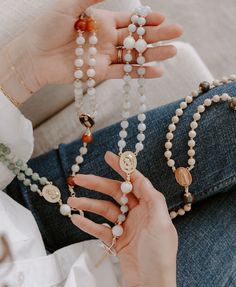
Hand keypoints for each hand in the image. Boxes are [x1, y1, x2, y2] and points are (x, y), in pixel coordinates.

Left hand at [6, 0, 182, 91]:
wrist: (34, 56)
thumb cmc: (47, 27)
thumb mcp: (70, 5)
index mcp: (102, 20)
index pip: (130, 20)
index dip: (147, 19)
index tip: (163, 17)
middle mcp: (107, 38)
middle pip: (137, 37)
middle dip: (157, 35)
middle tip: (177, 33)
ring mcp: (104, 56)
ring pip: (134, 56)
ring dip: (153, 54)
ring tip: (173, 52)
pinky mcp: (100, 73)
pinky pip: (123, 73)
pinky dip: (140, 73)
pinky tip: (156, 71)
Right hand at [68, 151, 177, 286]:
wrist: (152, 286)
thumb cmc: (160, 255)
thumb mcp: (162, 224)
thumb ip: (153, 199)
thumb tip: (142, 179)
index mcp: (151, 207)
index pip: (135, 181)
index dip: (122, 168)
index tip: (108, 156)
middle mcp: (138, 213)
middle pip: (115, 193)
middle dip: (97, 185)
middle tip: (78, 179)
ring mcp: (126, 227)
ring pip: (105, 210)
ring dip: (88, 205)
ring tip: (72, 202)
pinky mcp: (117, 240)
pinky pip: (100, 228)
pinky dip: (88, 224)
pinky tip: (76, 219)